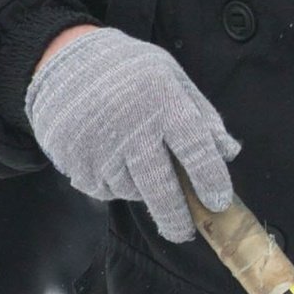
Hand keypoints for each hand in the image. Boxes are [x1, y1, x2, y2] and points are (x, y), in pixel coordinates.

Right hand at [23, 26, 238, 246]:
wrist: (64, 61)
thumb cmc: (127, 69)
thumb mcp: (170, 76)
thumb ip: (202, 114)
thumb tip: (229, 152)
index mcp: (162, 102)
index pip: (196, 149)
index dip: (211, 179)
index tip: (219, 202)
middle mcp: (132, 129)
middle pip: (161, 188)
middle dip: (177, 217)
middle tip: (184, 232)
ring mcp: (101, 149)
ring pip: (131, 191)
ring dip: (141, 189)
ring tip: (135, 162)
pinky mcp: (76, 162)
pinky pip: (103, 190)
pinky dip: (112, 184)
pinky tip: (109, 159)